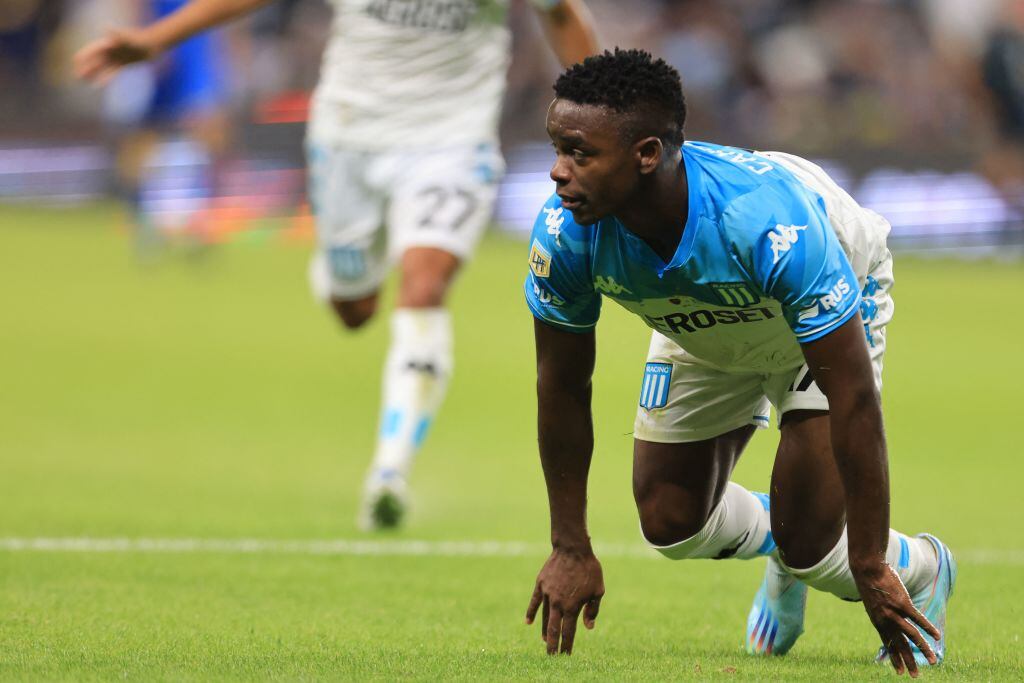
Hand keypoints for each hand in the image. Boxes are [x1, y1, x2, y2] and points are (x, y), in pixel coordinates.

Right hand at [73, 28, 158, 84]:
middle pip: (95, 60)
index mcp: (108, 44)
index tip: (75, 61)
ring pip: (102, 68)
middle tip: (76, 77)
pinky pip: (112, 73)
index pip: (92, 50)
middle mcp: (110, 51)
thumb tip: (106, 27)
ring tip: (84, 81)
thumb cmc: (139, 39)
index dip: (84, 55)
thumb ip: (117, 34)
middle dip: (86, 68)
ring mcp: (116, 58)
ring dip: (93, 74)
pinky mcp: (123, 64)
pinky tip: (98, 86)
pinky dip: (105, 79)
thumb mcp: (128, 38)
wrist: (152, 45)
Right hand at [525, 548, 603, 654]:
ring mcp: (547, 594)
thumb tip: (589, 627)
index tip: (566, 656)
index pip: (569, 632)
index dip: (567, 645)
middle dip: (552, 645)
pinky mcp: (541, 584)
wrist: (572, 548)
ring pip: (544, 617)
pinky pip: (534, 602)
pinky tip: (528, 622)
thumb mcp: (598, 590)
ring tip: (546, 641)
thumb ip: (592, 610)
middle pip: (553, 629)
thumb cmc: (589, 569)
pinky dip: (531, 612)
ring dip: (545, 631)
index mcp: (573, 606)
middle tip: (551, 656)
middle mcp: (558, 603)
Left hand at [856, 562, 939, 676]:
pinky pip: (919, 620)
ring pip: (912, 636)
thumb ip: (881, 611)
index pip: (888, 644)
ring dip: (923, 650)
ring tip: (932, 661)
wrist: (868, 569)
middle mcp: (886, 621)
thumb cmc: (870, 582)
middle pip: (899, 645)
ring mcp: (894, 613)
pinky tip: (937, 636)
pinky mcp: (903, 604)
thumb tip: (890, 614)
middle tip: (914, 676)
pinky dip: (929, 628)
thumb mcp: (872, 602)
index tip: (899, 671)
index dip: (894, 657)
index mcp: (878, 621)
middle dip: (908, 662)